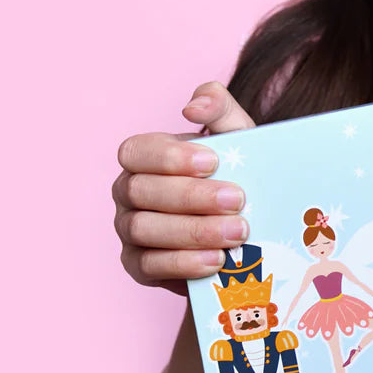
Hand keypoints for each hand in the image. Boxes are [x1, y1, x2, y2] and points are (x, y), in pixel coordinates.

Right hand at [112, 82, 255, 293]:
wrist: (244, 225)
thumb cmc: (234, 173)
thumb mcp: (235, 137)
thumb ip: (219, 108)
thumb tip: (194, 106)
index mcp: (144, 157)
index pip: (137, 151)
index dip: (170, 157)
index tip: (213, 162)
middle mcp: (127, 191)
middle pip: (141, 191)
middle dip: (192, 196)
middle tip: (238, 200)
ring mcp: (128, 229)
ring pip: (144, 229)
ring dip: (194, 231)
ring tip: (237, 233)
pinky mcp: (138, 265)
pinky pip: (149, 266)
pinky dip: (185, 263)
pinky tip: (217, 260)